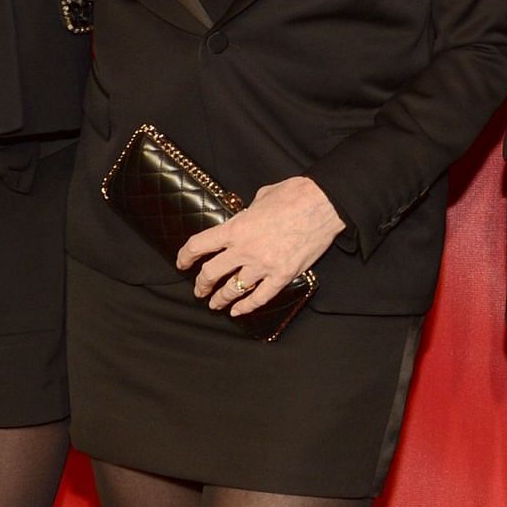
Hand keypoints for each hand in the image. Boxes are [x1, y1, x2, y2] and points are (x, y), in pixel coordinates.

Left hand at [176, 177, 343, 316]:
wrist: (324, 203)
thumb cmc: (294, 194)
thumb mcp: (261, 197)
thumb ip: (247, 212)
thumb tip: (244, 216)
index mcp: (236, 228)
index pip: (199, 246)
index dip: (185, 256)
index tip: (182, 262)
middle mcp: (245, 250)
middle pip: (211, 273)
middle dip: (201, 284)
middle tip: (199, 289)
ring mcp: (263, 266)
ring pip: (233, 290)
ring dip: (220, 299)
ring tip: (215, 304)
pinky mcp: (283, 275)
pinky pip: (260, 297)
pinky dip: (247, 307)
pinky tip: (238, 311)